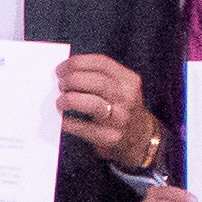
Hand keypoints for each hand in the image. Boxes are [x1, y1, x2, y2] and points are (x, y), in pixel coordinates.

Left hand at [58, 52, 159, 168]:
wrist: (141, 138)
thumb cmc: (122, 108)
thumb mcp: (120, 87)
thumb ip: (98, 77)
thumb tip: (65, 73)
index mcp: (128, 79)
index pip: (101, 62)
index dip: (77, 63)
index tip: (60, 69)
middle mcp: (127, 97)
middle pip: (97, 82)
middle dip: (72, 80)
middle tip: (60, 85)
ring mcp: (120, 118)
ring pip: (93, 104)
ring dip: (70, 100)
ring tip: (60, 102)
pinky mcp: (111, 137)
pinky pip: (86, 128)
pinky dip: (70, 123)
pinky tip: (63, 120)